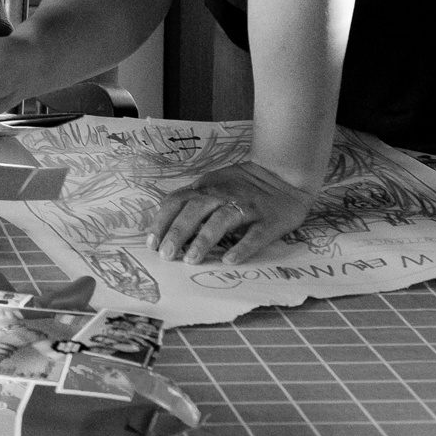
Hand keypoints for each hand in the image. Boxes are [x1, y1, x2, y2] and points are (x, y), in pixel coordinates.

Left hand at [145, 160, 317, 265]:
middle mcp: (223, 196)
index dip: (162, 222)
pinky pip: (254, 235)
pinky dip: (242, 247)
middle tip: (166, 255)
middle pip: (194, 211)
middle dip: (177, 233)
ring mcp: (246, 207)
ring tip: (191, 259)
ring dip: (204, 240)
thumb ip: (192, 199)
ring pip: (221, 221)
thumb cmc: (243, 184)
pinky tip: (229, 260)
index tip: (151, 243)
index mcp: (206, 188)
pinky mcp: (269, 221)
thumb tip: (165, 223)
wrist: (283, 175)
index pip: (176, 202)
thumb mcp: (213, 183)